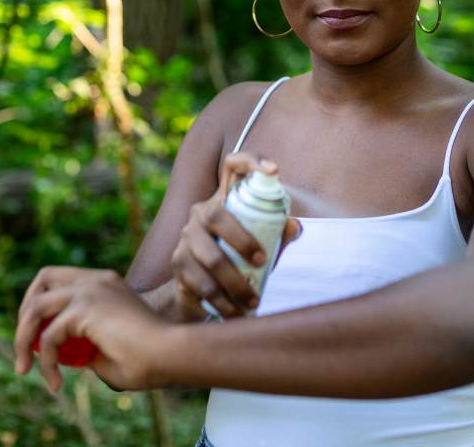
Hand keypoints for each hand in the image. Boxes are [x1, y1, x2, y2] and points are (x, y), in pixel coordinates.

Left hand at [14, 267, 170, 392]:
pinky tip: (56, 383)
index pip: (62, 281)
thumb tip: (61, 354)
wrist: (171, 355)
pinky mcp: (86, 308)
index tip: (40, 338)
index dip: (44, 306)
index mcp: (106, 284)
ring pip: (36, 307)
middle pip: (43, 278)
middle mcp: (97, 280)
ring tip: (24, 369)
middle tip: (25, 348)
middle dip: (26, 312)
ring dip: (23, 338)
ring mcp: (91, 290)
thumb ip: (85, 345)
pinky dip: (45, 362)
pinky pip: (49, 337)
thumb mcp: (108, 349)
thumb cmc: (149, 360)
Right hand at [170, 152, 301, 320]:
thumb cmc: (238, 260)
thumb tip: (294, 227)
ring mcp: (186, 238)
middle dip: (242, 240)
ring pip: (210, 257)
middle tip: (262, 261)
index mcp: (224, 199)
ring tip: (254, 301)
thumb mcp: (260, 245)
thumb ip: (276, 234)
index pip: (233, 165)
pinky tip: (236, 313)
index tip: (274, 170)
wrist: (197, 293)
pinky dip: (222, 301)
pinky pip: (200, 283)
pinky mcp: (178, 265)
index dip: (252, 160)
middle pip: (217, 215)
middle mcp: (201, 213)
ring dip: (235, 282)